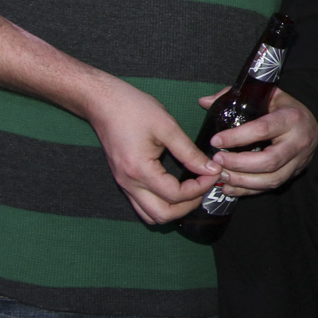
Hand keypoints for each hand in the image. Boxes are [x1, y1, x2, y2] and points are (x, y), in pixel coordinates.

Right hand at [86, 78, 217, 224]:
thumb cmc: (134, 109)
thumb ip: (189, 152)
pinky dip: (162, 203)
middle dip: (188, 205)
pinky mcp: (124, 180)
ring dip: (174, 209)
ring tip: (193, 189)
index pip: (175, 195)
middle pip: (162, 215)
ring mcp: (124, 184)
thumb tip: (211, 168)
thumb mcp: (167, 127)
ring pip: (151, 215)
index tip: (214, 173)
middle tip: (205, 185)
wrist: (104, 103)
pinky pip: (143, 204)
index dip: (200, 188)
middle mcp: (129, 184)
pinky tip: (176, 188)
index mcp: (139, 170)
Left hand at [202, 87, 317, 196]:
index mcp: (292, 118)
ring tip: (221, 176)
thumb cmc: (284, 108)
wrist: (311, 124)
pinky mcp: (294, 174)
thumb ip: (235, 96)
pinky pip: (271, 187)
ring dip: (242, 181)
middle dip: (239, 163)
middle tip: (217, 161)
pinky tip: (230, 188)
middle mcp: (298, 142)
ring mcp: (299, 161)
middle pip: (269, 160)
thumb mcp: (267, 95)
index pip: (263, 129)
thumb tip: (203, 102)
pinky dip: (248, 191)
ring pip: (271, 179)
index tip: (216, 140)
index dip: (237, 137)